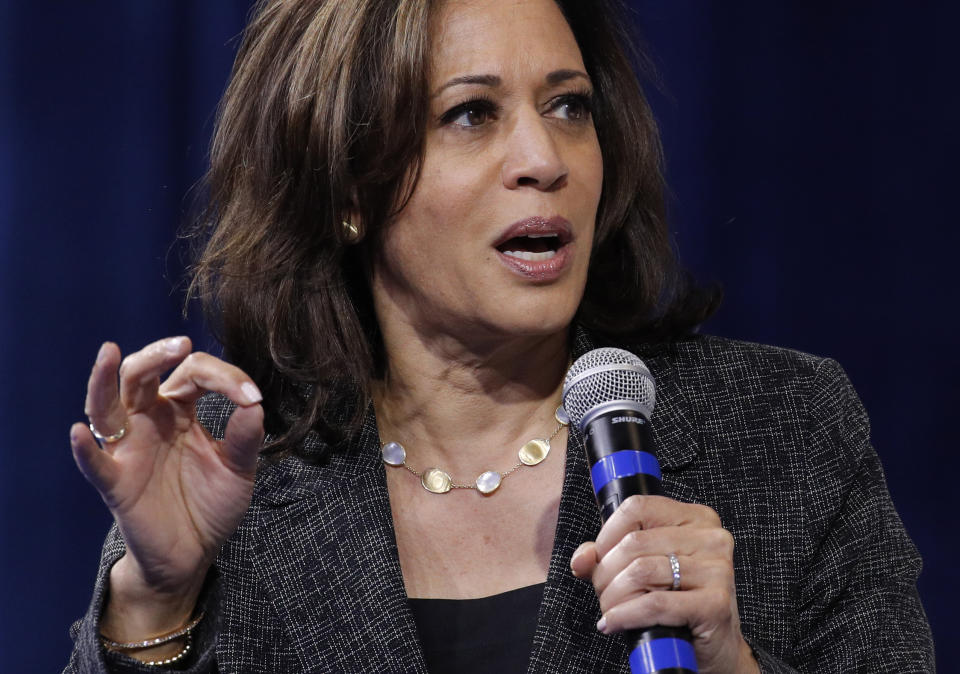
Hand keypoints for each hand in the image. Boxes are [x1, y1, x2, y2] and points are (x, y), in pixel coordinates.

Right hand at [70, 337, 263, 639]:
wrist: (194, 554)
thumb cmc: (212, 504)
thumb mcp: (239, 470)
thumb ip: (245, 438)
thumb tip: (254, 404)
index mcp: (180, 410)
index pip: (194, 373)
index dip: (225, 378)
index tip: (252, 398)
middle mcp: (150, 421)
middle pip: (141, 374)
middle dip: (157, 353)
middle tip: (180, 344)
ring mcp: (129, 449)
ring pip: (106, 405)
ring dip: (103, 379)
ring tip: (110, 353)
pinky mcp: (116, 482)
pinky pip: (94, 462)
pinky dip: (85, 448)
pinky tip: (81, 432)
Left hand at [570, 495, 757, 673]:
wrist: (715, 647)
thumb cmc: (680, 603)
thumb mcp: (643, 569)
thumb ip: (607, 556)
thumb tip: (581, 559)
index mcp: (695, 518)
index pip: (637, 507)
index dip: (608, 534)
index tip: (599, 558)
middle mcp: (711, 537)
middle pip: (635, 542)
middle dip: (606, 572)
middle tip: (602, 593)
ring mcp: (717, 569)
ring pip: (641, 572)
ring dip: (613, 596)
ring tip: (610, 610)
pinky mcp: (715, 602)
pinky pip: (654, 604)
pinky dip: (625, 615)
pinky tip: (614, 623)